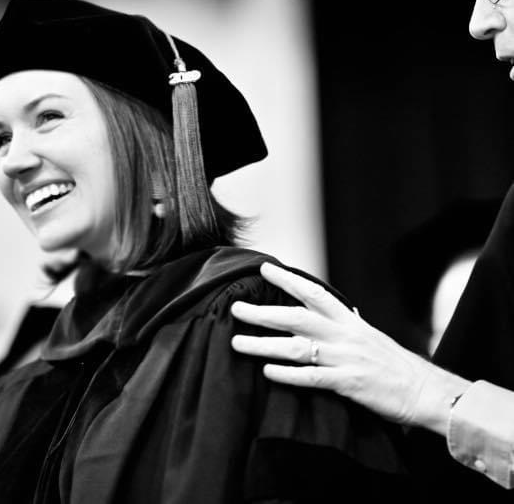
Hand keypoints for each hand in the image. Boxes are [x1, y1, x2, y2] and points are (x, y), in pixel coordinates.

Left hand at [231, 262, 469, 432]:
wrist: (425, 391)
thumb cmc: (396, 364)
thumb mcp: (370, 336)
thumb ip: (349, 323)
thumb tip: (339, 310)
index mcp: (348, 321)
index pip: (313, 292)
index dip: (288, 280)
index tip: (265, 269)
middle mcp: (343, 335)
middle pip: (296, 318)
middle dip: (263, 313)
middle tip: (236, 309)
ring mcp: (345, 359)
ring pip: (297, 348)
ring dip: (264, 345)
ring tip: (238, 343)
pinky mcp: (349, 384)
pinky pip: (313, 378)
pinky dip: (289, 374)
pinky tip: (268, 371)